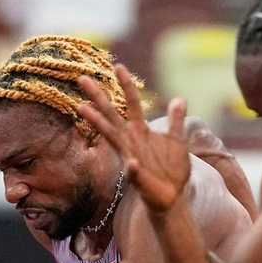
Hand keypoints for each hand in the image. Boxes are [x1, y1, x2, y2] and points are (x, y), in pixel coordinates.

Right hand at [76, 67, 190, 214]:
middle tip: (82, 78)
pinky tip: (131, 163)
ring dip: (98, 123)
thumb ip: (177, 121)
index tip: (118, 66)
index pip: (133, 104)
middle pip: (112, 115)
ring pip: (112, 138)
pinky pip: (133, 172)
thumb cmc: (171, 169)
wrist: (172, 197)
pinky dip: (132, 168)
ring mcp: (131, 158)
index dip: (126, 85)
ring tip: (83, 109)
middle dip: (98, 97)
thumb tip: (179, 98)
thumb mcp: (177, 141)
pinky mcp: (138, 178)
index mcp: (141, 131)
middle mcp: (131, 142)